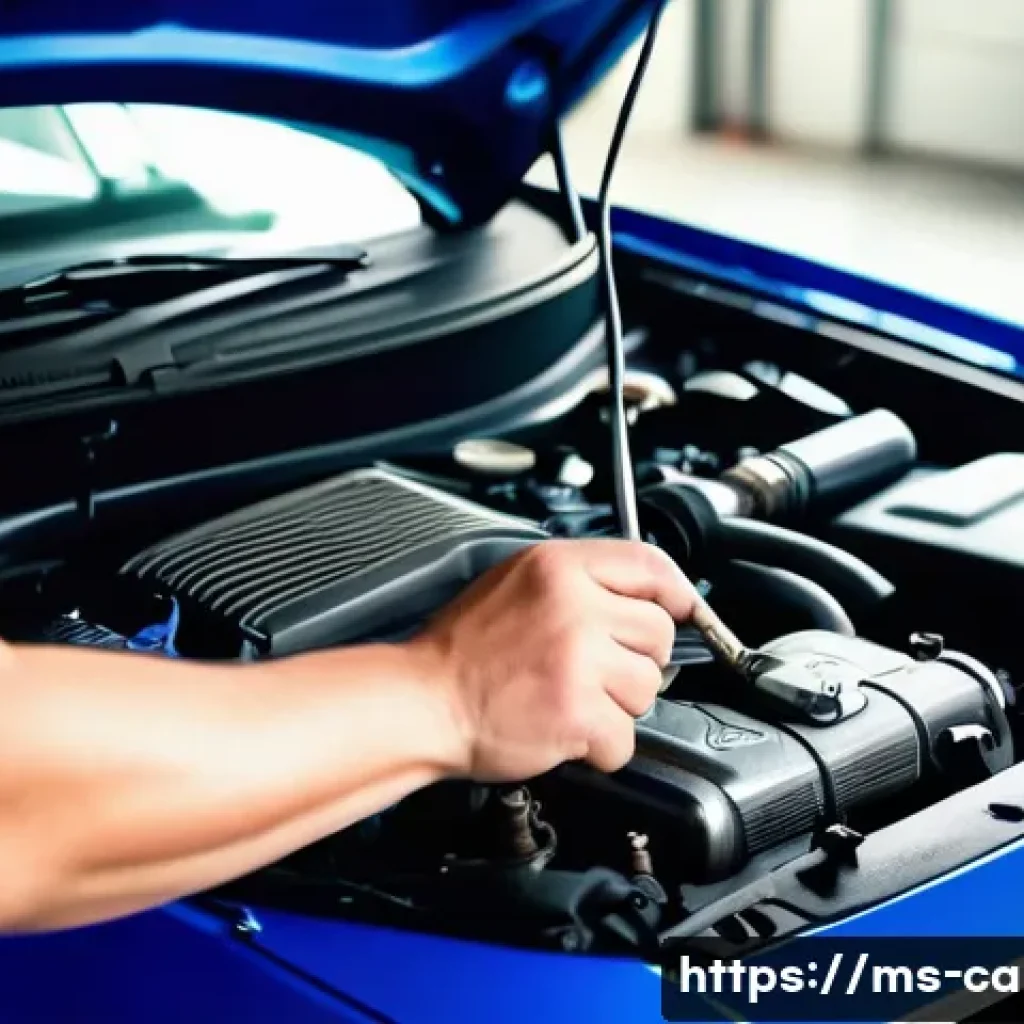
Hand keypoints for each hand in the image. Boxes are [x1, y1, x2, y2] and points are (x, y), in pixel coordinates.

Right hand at [409, 538, 698, 781]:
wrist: (422, 701)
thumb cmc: (462, 650)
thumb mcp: (514, 583)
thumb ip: (575, 581)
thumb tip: (636, 595)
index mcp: (558, 568)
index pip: (648, 564)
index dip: (676, 590)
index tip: (684, 608)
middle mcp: (575, 606)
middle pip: (658, 632)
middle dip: (634, 658)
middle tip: (593, 671)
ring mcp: (580, 659)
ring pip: (648, 687)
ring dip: (617, 705)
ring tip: (569, 699)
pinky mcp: (579, 712)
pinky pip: (626, 737)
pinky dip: (600, 747)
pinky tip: (565, 731)